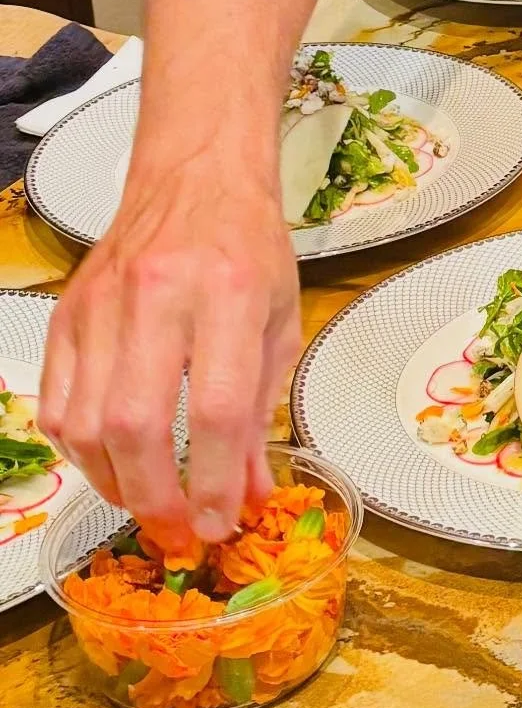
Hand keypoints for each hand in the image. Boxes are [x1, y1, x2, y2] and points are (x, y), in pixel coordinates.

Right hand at [39, 154, 299, 546]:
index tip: (219, 523)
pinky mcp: (68, 311)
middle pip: (137, 424)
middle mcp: (160, 296)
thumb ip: (264, 411)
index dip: (214, 480)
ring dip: (113, 483)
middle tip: (176, 533)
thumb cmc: (247, 245)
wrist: (196, 174)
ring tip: (146, 502)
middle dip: (154, 498)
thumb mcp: (281, 320)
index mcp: (230, 292)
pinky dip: (77, 450)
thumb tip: (248, 497)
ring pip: (85, 422)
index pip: (217, 408)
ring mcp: (104, 303)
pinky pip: (55, 402)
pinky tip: (110, 462)